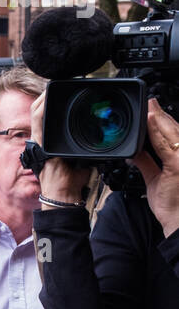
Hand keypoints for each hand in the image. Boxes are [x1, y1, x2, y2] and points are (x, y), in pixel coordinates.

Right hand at [29, 93, 90, 204]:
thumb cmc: (73, 178)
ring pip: (38, 108)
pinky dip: (41, 103)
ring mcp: (39, 138)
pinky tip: (48, 92)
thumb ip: (92, 142)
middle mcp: (44, 136)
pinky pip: (36, 117)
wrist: (65, 192)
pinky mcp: (38, 140)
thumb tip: (106, 134)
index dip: (58, 98)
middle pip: (43, 107)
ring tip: (57, 83)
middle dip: (52, 92)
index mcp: (53, 138)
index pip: (52, 112)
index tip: (73, 88)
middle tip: (68, 82)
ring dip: (47, 94)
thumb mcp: (86, 153)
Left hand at [131, 98, 178, 238]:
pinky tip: (151, 120)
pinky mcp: (178, 165)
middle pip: (175, 129)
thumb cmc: (173, 206)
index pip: (176, 134)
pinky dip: (157, 131)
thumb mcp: (156, 180)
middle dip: (161, 115)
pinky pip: (165, 144)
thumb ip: (146, 163)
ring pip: (171, 132)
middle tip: (150, 102)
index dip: (165, 120)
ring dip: (159, 118)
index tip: (154, 110)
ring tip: (149, 107)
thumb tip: (135, 152)